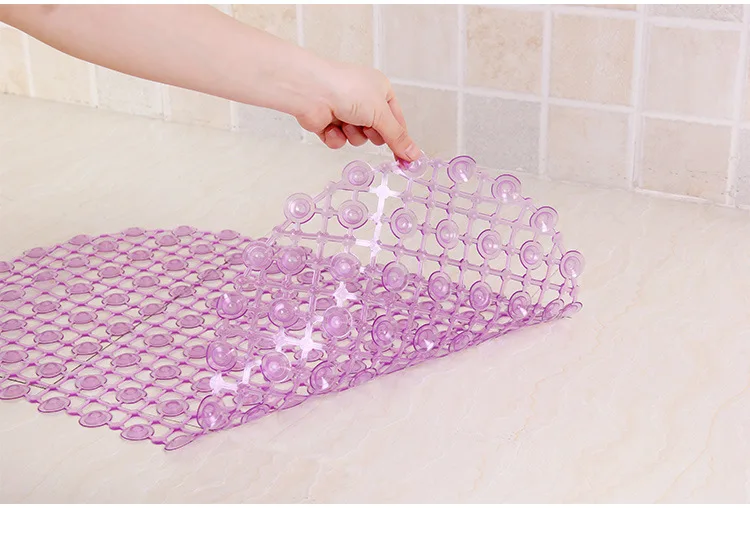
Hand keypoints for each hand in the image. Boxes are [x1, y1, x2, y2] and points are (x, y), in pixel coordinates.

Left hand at [294, 62, 421, 161]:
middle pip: (378, 133)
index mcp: (380, 90)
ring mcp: (345, 112)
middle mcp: (363, 100)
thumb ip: (397, 137)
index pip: (397, 120)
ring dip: (354, 135)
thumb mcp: (381, 114)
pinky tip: (331, 126)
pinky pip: (340, 141)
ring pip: (358, 139)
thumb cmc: (346, 89)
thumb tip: (414, 154)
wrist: (311, 91)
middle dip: (372, 134)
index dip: (400, 139)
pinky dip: (336, 137)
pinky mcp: (329, 124)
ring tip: (346, 122)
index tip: (406, 159)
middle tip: (368, 127)